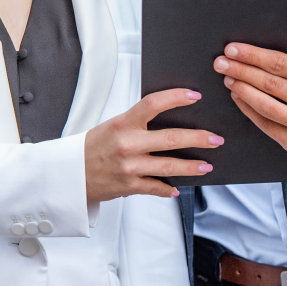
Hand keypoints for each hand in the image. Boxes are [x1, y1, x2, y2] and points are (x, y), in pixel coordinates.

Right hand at [84, 88, 221, 201]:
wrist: (71, 174)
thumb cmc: (94, 146)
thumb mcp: (113, 125)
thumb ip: (138, 122)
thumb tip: (169, 117)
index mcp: (123, 123)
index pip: (153, 104)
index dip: (176, 97)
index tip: (194, 96)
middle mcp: (127, 144)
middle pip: (171, 138)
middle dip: (198, 138)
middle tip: (215, 138)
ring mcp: (130, 167)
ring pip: (169, 165)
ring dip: (192, 166)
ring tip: (207, 165)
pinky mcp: (129, 186)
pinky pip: (157, 187)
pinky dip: (169, 189)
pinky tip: (177, 187)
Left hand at [213, 13, 286, 159]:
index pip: (282, 65)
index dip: (254, 56)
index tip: (233, 49)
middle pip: (271, 85)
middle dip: (242, 71)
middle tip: (221, 62)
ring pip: (267, 107)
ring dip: (242, 90)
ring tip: (228, 78)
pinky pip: (268, 126)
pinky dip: (249, 111)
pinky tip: (238, 97)